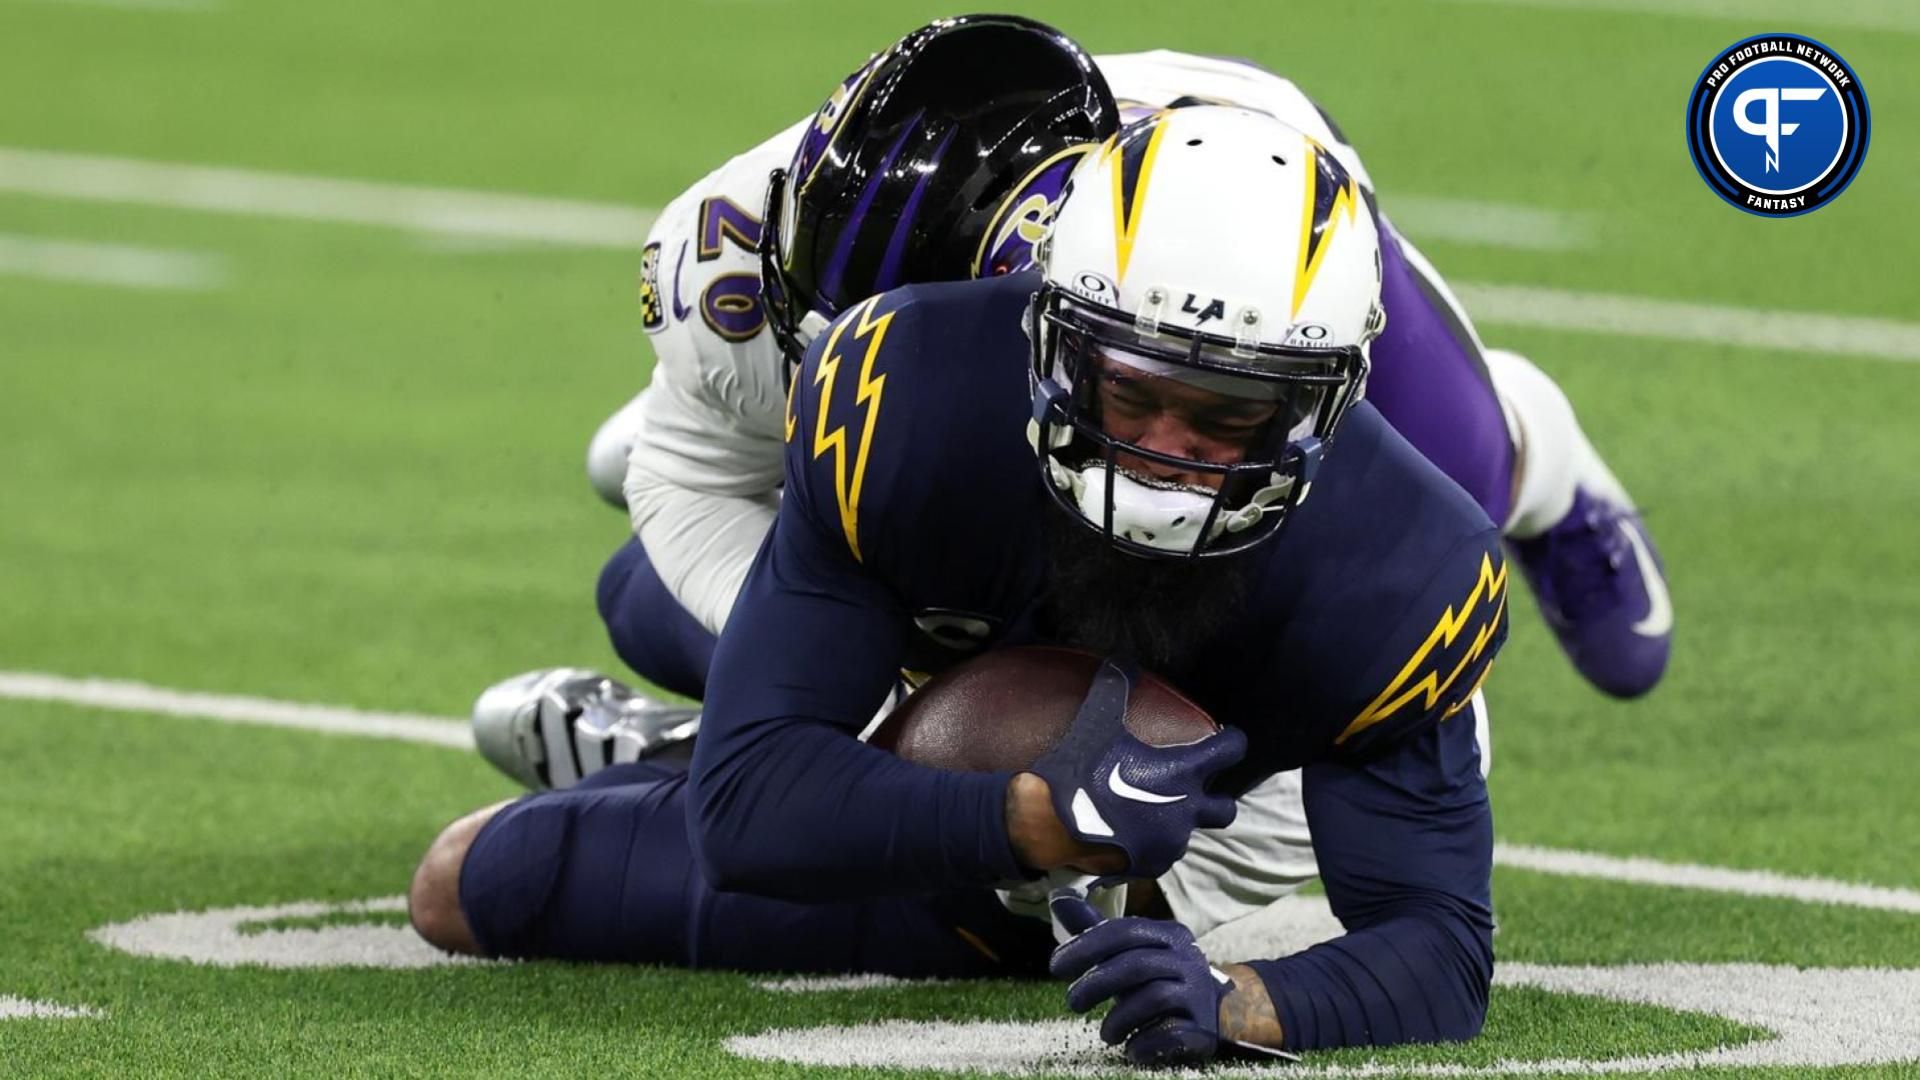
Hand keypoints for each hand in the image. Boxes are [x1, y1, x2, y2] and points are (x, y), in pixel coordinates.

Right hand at [1026, 659, 1243, 880]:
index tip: (1226, 739)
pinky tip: (1133, 833)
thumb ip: (1114, 690)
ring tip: (1155, 810)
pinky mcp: (1151, 865)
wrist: (1051, 824)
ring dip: (1180, 821)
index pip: (1230, 751)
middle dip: (1217, 797)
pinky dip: (1154, 843)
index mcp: (1183, 773)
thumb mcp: (1095, 723)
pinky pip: (1164, 854)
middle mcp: (1187, 810)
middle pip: (1226, 809)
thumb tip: (1122, 661)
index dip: (1231, 741)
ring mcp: (1170, 843)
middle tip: (1196, 786)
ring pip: (1191, 832)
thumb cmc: (1081, 770)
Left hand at [1049, 892, 1297, 1068]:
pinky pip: (1173, 1032)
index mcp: (1167, 934)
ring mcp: (1198, 992)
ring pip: (1154, 997)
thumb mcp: (1128, 952)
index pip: (1124, 931)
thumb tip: (1058, 898)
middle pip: (1137, 964)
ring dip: (1119, 1018)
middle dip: (1097, 983)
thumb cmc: (1158, 977)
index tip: (1056, 966)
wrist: (1218, 1010)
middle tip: (1072, 1002)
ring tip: (1106, 1034)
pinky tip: (1131, 1048)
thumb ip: (1095, 930)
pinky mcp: (1204, 1026)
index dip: (1086, 947)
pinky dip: (1146, 1041)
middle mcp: (1186, 958)